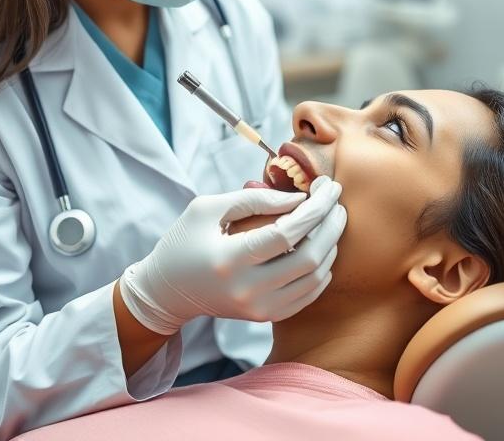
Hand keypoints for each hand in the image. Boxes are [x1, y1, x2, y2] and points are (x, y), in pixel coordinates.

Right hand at [119, 176, 345, 333]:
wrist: (167, 291)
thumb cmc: (184, 242)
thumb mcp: (207, 209)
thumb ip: (254, 198)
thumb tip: (299, 199)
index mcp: (228, 260)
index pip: (287, 234)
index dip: (315, 208)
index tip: (329, 185)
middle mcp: (247, 290)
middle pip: (309, 258)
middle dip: (331, 224)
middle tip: (336, 200)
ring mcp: (259, 309)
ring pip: (315, 278)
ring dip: (331, 245)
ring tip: (331, 218)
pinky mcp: (266, 317)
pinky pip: (309, 295)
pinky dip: (323, 268)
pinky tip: (324, 246)